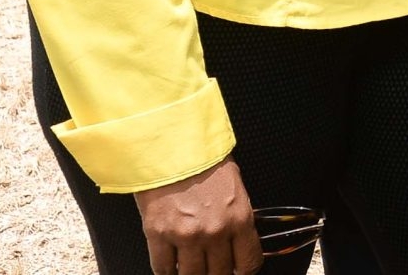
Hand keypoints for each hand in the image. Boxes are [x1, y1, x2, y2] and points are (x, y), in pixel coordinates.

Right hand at [132, 157, 260, 274]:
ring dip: (191, 274)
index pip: (249, 263)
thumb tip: (237, 242)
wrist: (172, 145)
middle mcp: (215, 231)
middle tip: (212, 266)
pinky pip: (162, 269)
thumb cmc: (203, 161)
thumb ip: (237, 218)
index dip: (244, 270)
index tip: (238, 269)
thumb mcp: (235, 188)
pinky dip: (166, 270)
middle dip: (217, 272)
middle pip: (220, 274)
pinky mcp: (158, 235)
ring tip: (191, 266)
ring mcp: (186, 236)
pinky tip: (170, 265)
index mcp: (239, 217)